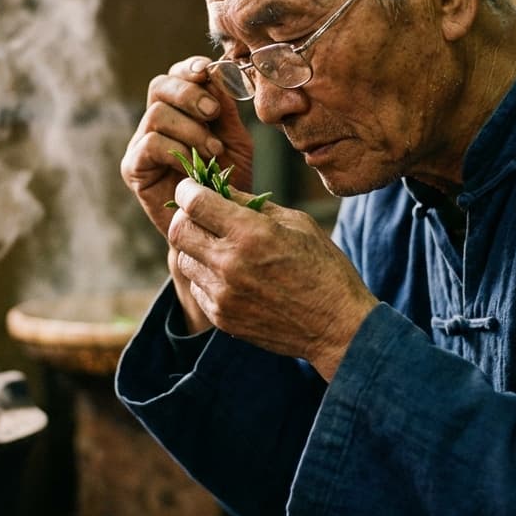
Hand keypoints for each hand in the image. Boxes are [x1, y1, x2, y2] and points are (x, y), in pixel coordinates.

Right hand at [121, 56, 253, 236]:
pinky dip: (177, 149)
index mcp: (179, 111)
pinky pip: (150, 143)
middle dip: (190, 93)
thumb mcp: (235, 139)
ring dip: (190, 128)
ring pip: (157, 113)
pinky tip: (194, 165)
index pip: (175, 76)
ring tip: (213, 150)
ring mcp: (141, 144)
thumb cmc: (227, 182)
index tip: (208, 72)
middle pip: (160, 86)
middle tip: (214, 113)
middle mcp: (156, 123)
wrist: (217, 226)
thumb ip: (226, 107)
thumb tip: (217, 72)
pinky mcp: (133, 168)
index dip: (189, 69)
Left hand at [168, 177, 379, 379]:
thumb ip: (253, 204)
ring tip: (220, 246)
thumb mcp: (297, 223)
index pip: (195, 203)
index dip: (187, 190)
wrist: (337, 327)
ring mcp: (223, 295)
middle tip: (200, 215)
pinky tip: (230, 273)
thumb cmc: (324, 268)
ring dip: (196, 247)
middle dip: (185, 217)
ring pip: (183, 259)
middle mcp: (230, 264)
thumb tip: (220, 189)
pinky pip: (197, 287)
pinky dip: (206, 275)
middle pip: (178, 231)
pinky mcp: (221, 318)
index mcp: (252, 234)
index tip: (191, 188)